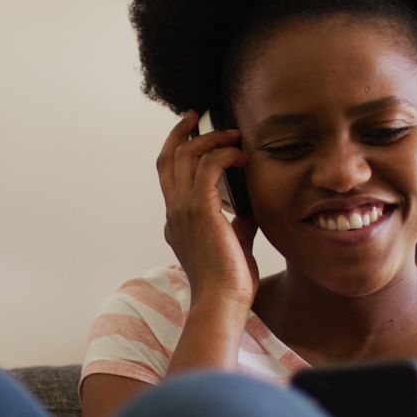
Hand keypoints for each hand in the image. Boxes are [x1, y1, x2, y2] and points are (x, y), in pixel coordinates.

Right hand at [156, 111, 258, 309]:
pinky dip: (224, 154)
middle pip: (168, 158)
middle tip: (198, 116)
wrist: (222, 301)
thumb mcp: (234, 245)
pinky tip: (241, 156)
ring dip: (210, 140)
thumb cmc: (229, 282)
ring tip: (233, 136)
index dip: (179, 150)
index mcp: (177, 221)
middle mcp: (174, 212)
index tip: (194, 132)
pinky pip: (207, 166)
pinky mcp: (199, 209)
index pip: (170, 176)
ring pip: (184, 156)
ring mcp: (182, 210)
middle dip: (182, 132)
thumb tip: (249, 211)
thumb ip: (238, 225)